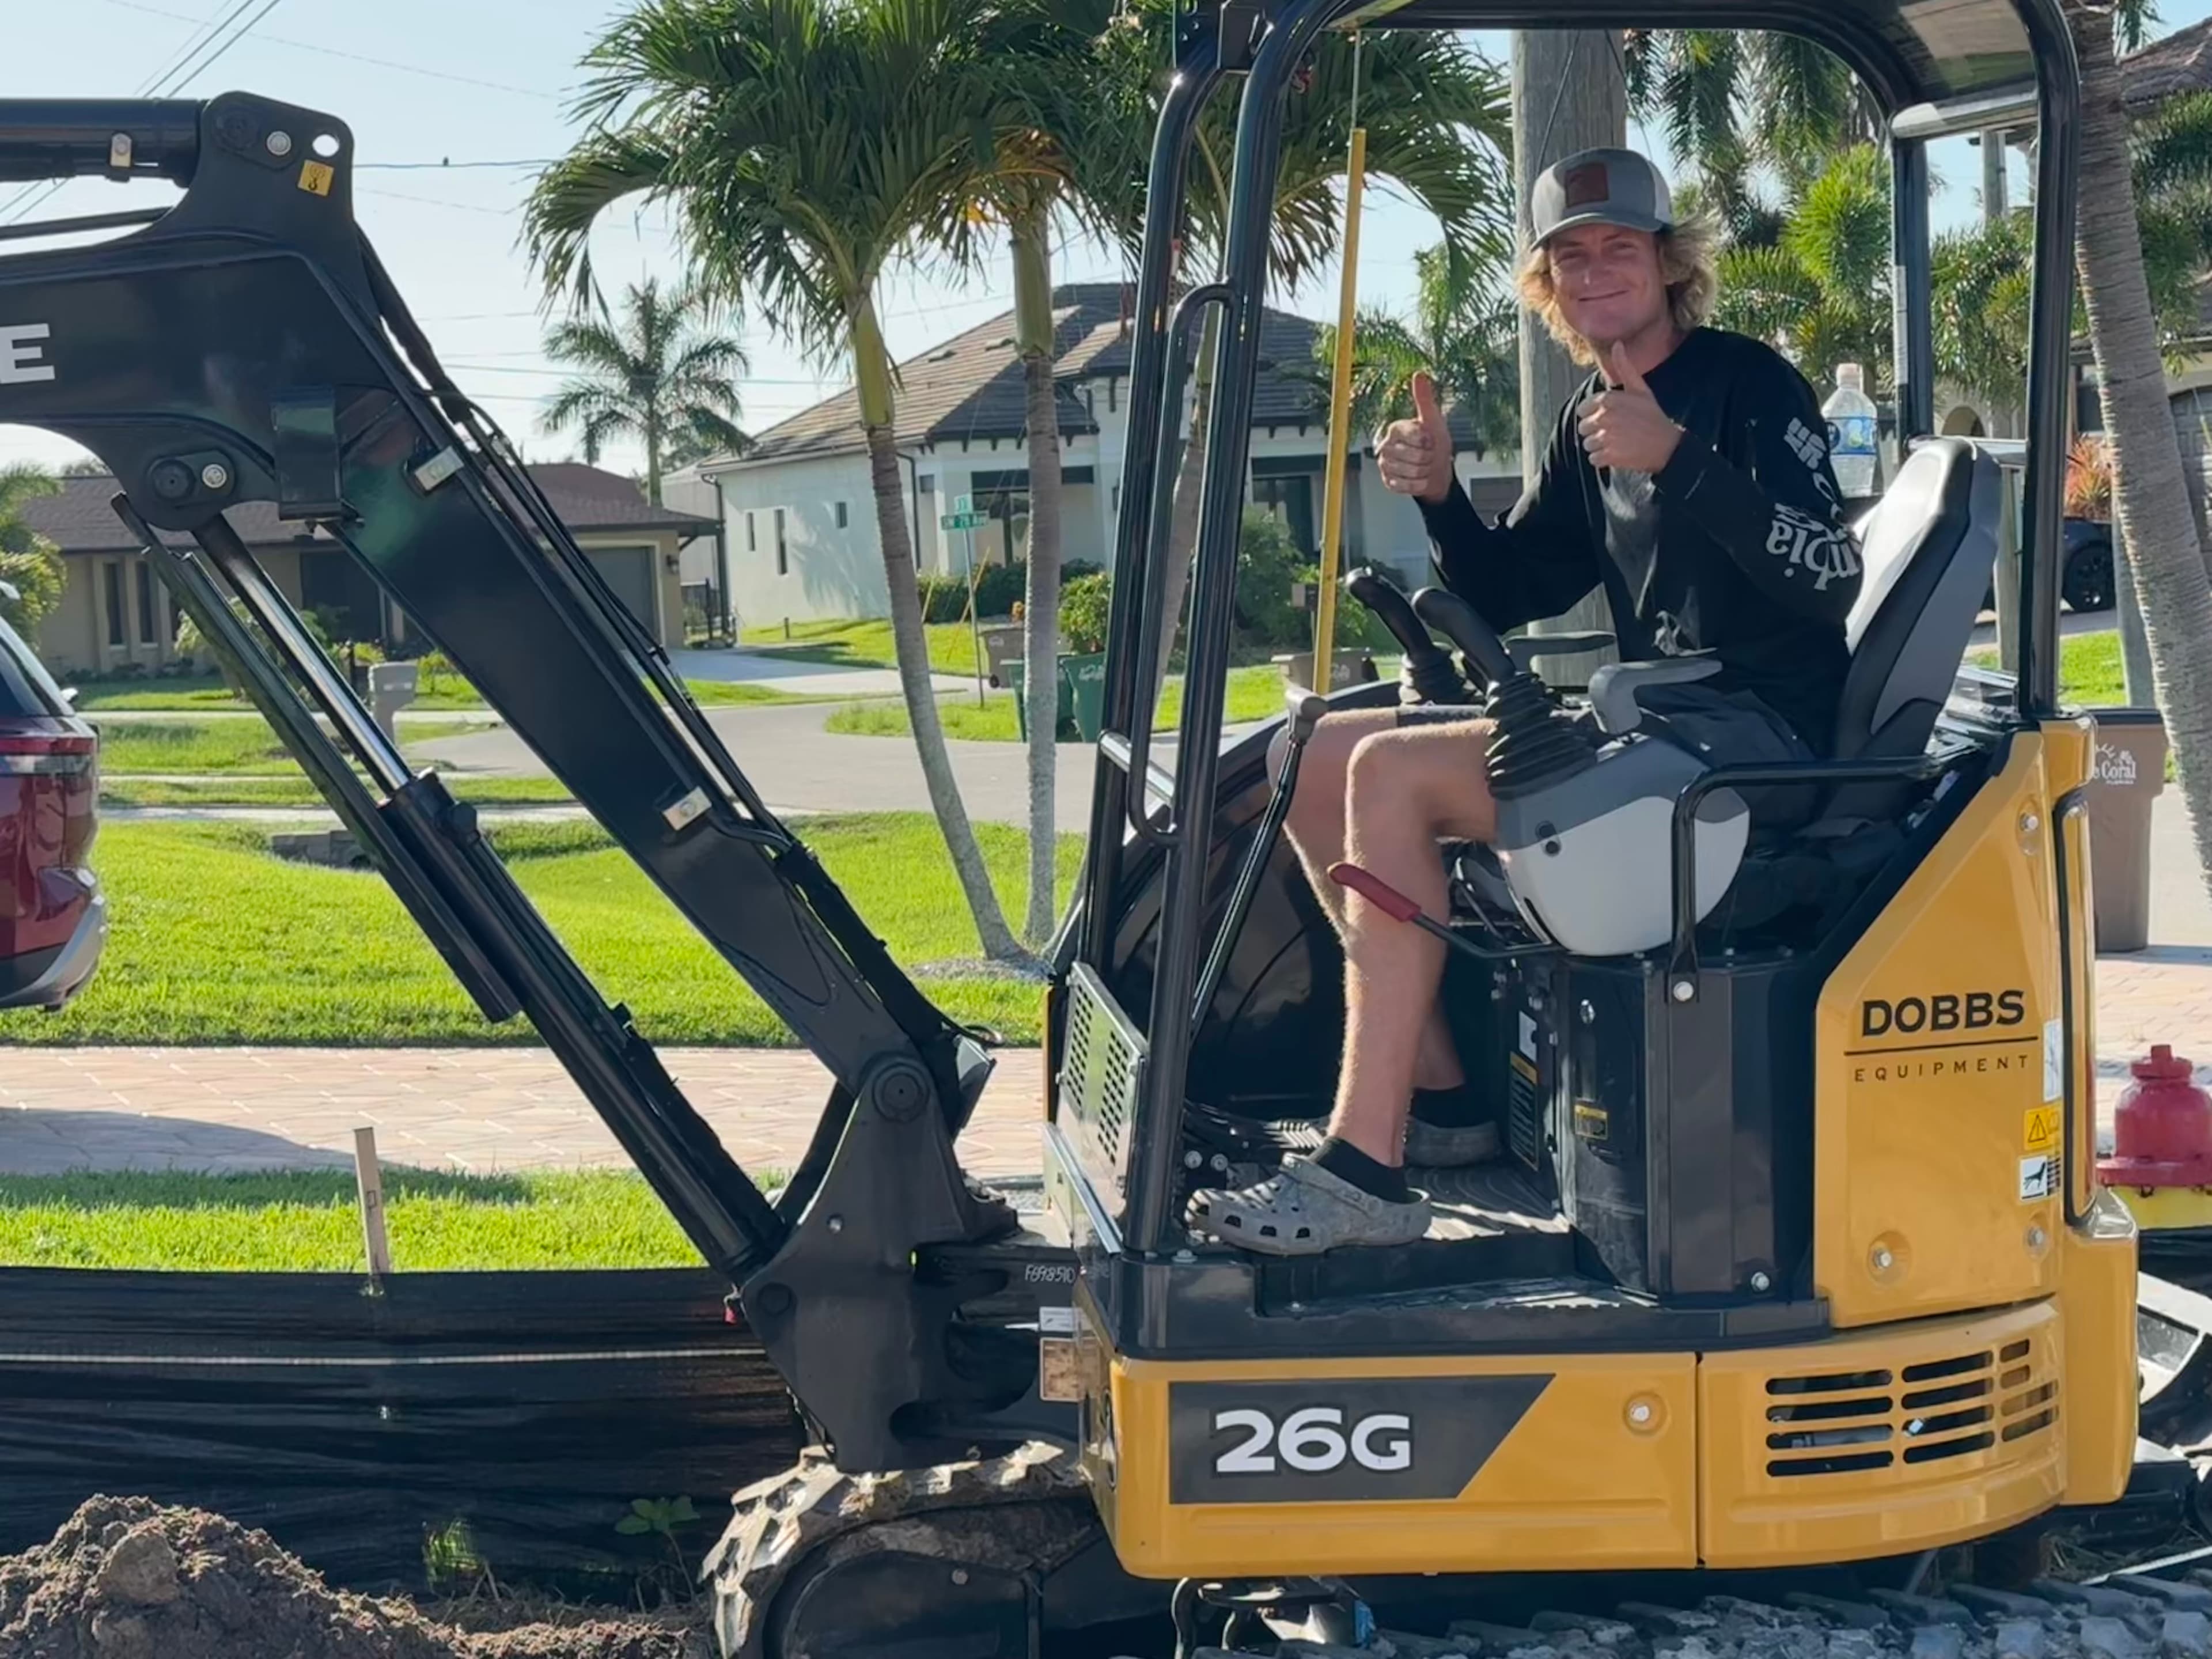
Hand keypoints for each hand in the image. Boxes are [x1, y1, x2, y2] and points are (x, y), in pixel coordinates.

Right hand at [1374, 370, 1453, 504]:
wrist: (1436, 471)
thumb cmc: (1435, 444)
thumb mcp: (1434, 420)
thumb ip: (1425, 399)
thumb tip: (1419, 374)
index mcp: (1395, 428)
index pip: (1414, 436)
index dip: (1428, 441)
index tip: (1430, 440)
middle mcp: (1385, 445)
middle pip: (1412, 457)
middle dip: (1427, 458)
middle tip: (1429, 455)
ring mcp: (1385, 465)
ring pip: (1409, 473)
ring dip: (1423, 472)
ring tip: (1424, 466)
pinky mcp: (1387, 481)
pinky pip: (1404, 486)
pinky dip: (1417, 485)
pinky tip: (1419, 478)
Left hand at [1578, 343, 1683, 473]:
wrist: (1668, 445)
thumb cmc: (1652, 416)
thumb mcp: (1639, 389)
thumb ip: (1624, 367)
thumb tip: (1616, 343)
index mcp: (1607, 399)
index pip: (1583, 409)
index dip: (1595, 414)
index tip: (1612, 417)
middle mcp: (1604, 417)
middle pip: (1583, 427)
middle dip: (1597, 430)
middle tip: (1617, 431)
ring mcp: (1606, 437)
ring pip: (1587, 444)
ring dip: (1600, 445)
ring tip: (1619, 442)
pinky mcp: (1609, 456)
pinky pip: (1593, 459)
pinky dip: (1604, 459)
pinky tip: (1619, 453)